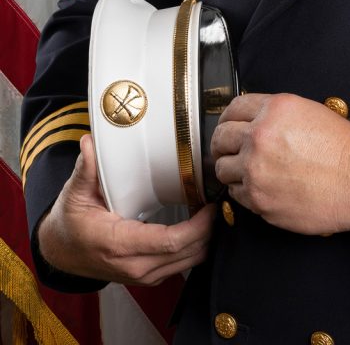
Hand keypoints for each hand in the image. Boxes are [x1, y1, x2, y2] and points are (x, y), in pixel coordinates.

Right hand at [38, 134, 214, 284]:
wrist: (61, 251)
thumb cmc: (71, 222)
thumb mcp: (75, 193)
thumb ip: (86, 169)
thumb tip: (89, 143)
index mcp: (119, 244)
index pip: (170, 242)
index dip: (198, 225)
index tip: (210, 203)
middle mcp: (134, 266)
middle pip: (187, 253)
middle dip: (209, 228)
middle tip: (218, 200)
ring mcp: (143, 275)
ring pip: (189, 262)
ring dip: (206, 238)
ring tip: (212, 209)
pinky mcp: (149, 275)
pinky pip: (182, 264)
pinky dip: (197, 246)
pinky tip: (200, 223)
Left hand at [211, 93, 349, 235]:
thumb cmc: (342, 148)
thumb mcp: (308, 112)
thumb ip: (274, 114)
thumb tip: (251, 121)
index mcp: (274, 110)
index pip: (233, 108)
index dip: (228, 118)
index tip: (228, 126)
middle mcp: (260, 136)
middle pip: (220, 138)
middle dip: (222, 144)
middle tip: (228, 150)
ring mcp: (256, 170)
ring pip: (223, 169)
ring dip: (232, 169)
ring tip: (248, 171)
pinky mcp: (259, 199)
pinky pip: (236, 194)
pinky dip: (244, 191)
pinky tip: (262, 187)